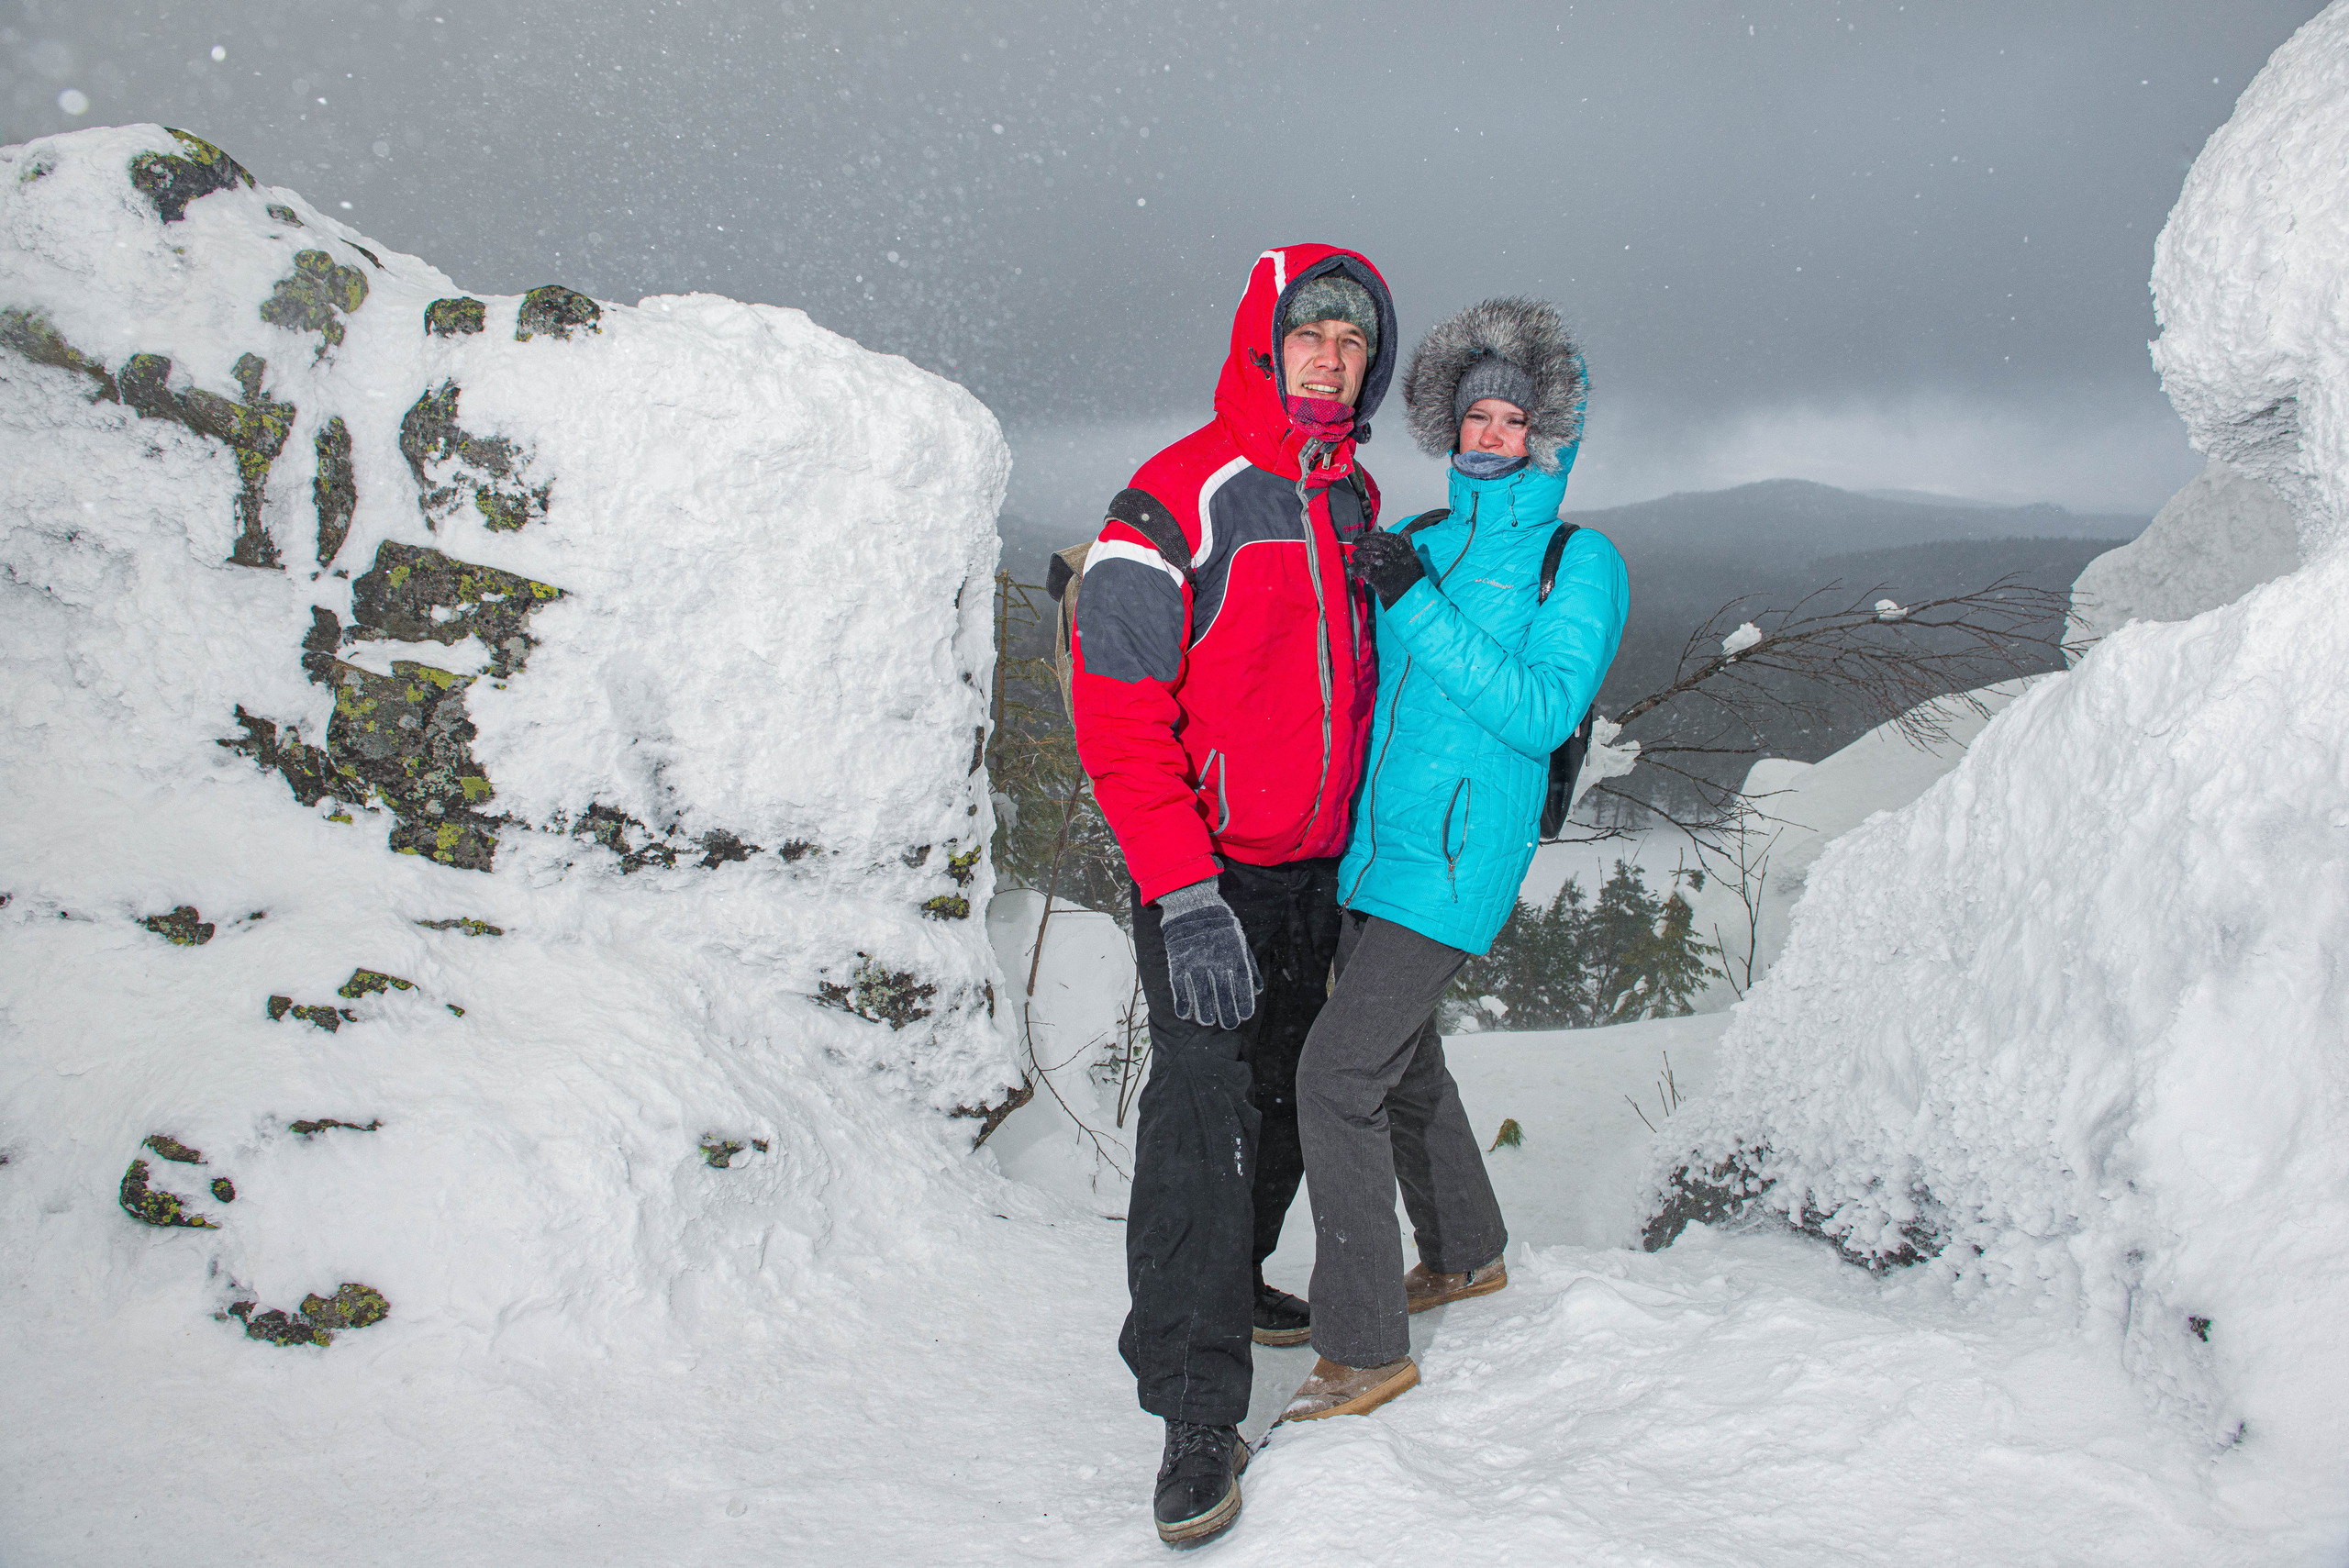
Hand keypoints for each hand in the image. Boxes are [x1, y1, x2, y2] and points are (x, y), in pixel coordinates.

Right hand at [1158, 883, 1260, 1028]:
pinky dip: (1183, 1004)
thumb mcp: (1241, 942)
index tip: (1245, 1016)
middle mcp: (1216, 963)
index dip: (1244, 1005)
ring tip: (1209, 1022)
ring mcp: (1196, 964)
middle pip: (1224, 997)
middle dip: (1228, 1015)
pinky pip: (1180, 989)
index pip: (1242, 988)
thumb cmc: (1221, 926)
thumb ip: (1250, 967)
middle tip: (1230, 1025)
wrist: (1193, 906)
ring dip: (1206, 1014)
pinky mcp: (1178, 964)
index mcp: (1234, 957)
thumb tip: (1257, 990)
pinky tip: (1186, 1013)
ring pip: (1202, 997)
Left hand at [1347, 530, 1424, 608]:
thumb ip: (1408, 545)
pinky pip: (1361, 569)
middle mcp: (1391, 554)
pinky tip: (1354, 568)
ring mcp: (1383, 566)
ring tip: (1355, 557)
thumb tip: (1405, 533)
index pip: (1383, 537)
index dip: (1372, 535)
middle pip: (1371, 544)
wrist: (1411, 597)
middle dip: (1361, 543)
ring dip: (1357, 555)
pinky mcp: (1375, 577)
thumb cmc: (1413, 578)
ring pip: (1364, 556)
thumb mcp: (1414, 558)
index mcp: (1402, 548)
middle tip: (1355, 543)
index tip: (1364, 536)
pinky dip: (1355, 568)